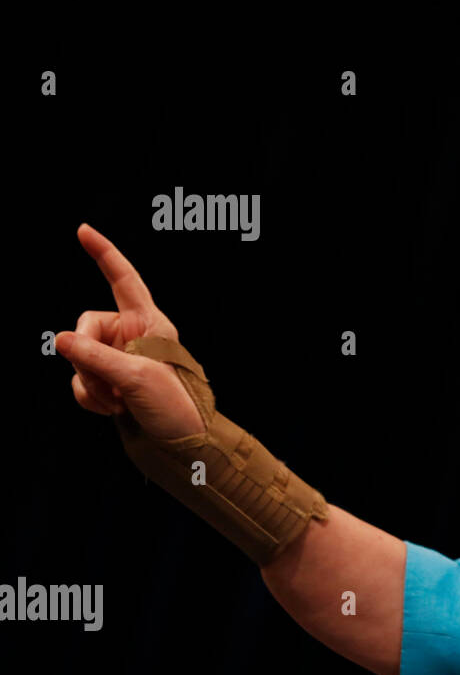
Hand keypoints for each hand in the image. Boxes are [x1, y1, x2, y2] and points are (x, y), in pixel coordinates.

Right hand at [56, 224, 205, 439]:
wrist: (184, 444)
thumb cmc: (176, 407)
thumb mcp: (138, 378)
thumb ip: (96, 357)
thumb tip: (60, 340)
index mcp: (151, 323)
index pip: (124, 280)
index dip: (104, 254)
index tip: (83, 230)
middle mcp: (132, 334)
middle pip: (84, 327)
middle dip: (87, 359)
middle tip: (113, 386)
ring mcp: (118, 357)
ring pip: (77, 358)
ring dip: (91, 384)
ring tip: (120, 402)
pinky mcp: (108, 379)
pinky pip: (80, 381)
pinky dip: (89, 397)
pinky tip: (113, 410)